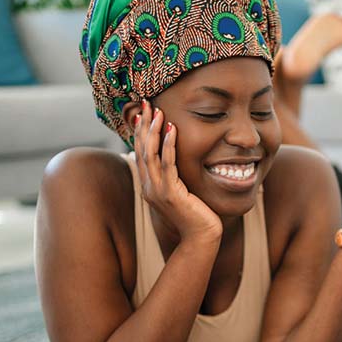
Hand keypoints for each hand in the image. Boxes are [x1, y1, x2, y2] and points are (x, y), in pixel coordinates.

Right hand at [134, 100, 221, 240]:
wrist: (201, 239)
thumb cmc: (196, 216)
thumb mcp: (182, 193)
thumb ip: (175, 178)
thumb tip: (176, 163)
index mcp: (150, 186)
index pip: (141, 153)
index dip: (140, 132)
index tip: (142, 112)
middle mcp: (150, 187)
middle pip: (141, 149)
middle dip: (143, 125)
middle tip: (144, 103)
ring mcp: (158, 191)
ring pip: (150, 155)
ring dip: (153, 130)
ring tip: (157, 111)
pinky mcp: (170, 194)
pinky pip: (168, 165)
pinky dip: (168, 146)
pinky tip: (171, 130)